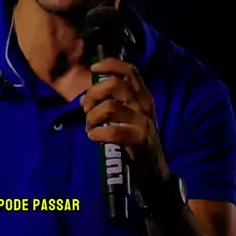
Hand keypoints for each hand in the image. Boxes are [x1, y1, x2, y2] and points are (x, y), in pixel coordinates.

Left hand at [80, 57, 169, 194]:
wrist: (152, 171)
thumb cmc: (135, 143)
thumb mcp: (125, 119)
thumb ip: (106, 105)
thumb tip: (83, 99)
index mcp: (142, 97)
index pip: (129, 71)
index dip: (110, 65)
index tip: (94, 68)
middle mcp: (144, 105)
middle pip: (115, 84)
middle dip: (94, 94)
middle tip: (86, 109)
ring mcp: (143, 121)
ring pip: (110, 107)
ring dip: (92, 116)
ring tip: (90, 127)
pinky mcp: (140, 138)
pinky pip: (113, 131)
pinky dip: (97, 133)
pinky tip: (94, 137)